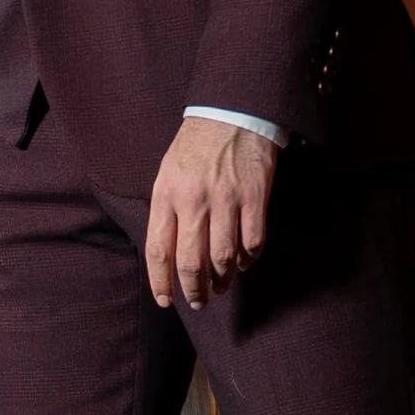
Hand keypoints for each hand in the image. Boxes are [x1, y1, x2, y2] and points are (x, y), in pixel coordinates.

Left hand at [144, 121, 277, 310]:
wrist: (232, 113)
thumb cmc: (195, 147)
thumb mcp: (166, 174)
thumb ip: (165, 211)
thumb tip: (167, 255)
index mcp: (166, 195)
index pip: (159, 251)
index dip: (161, 283)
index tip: (166, 301)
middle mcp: (194, 201)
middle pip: (191, 262)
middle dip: (194, 291)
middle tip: (198, 302)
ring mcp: (226, 199)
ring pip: (222, 258)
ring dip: (222, 280)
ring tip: (220, 288)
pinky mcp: (255, 197)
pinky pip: (252, 242)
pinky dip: (248, 260)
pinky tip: (243, 264)